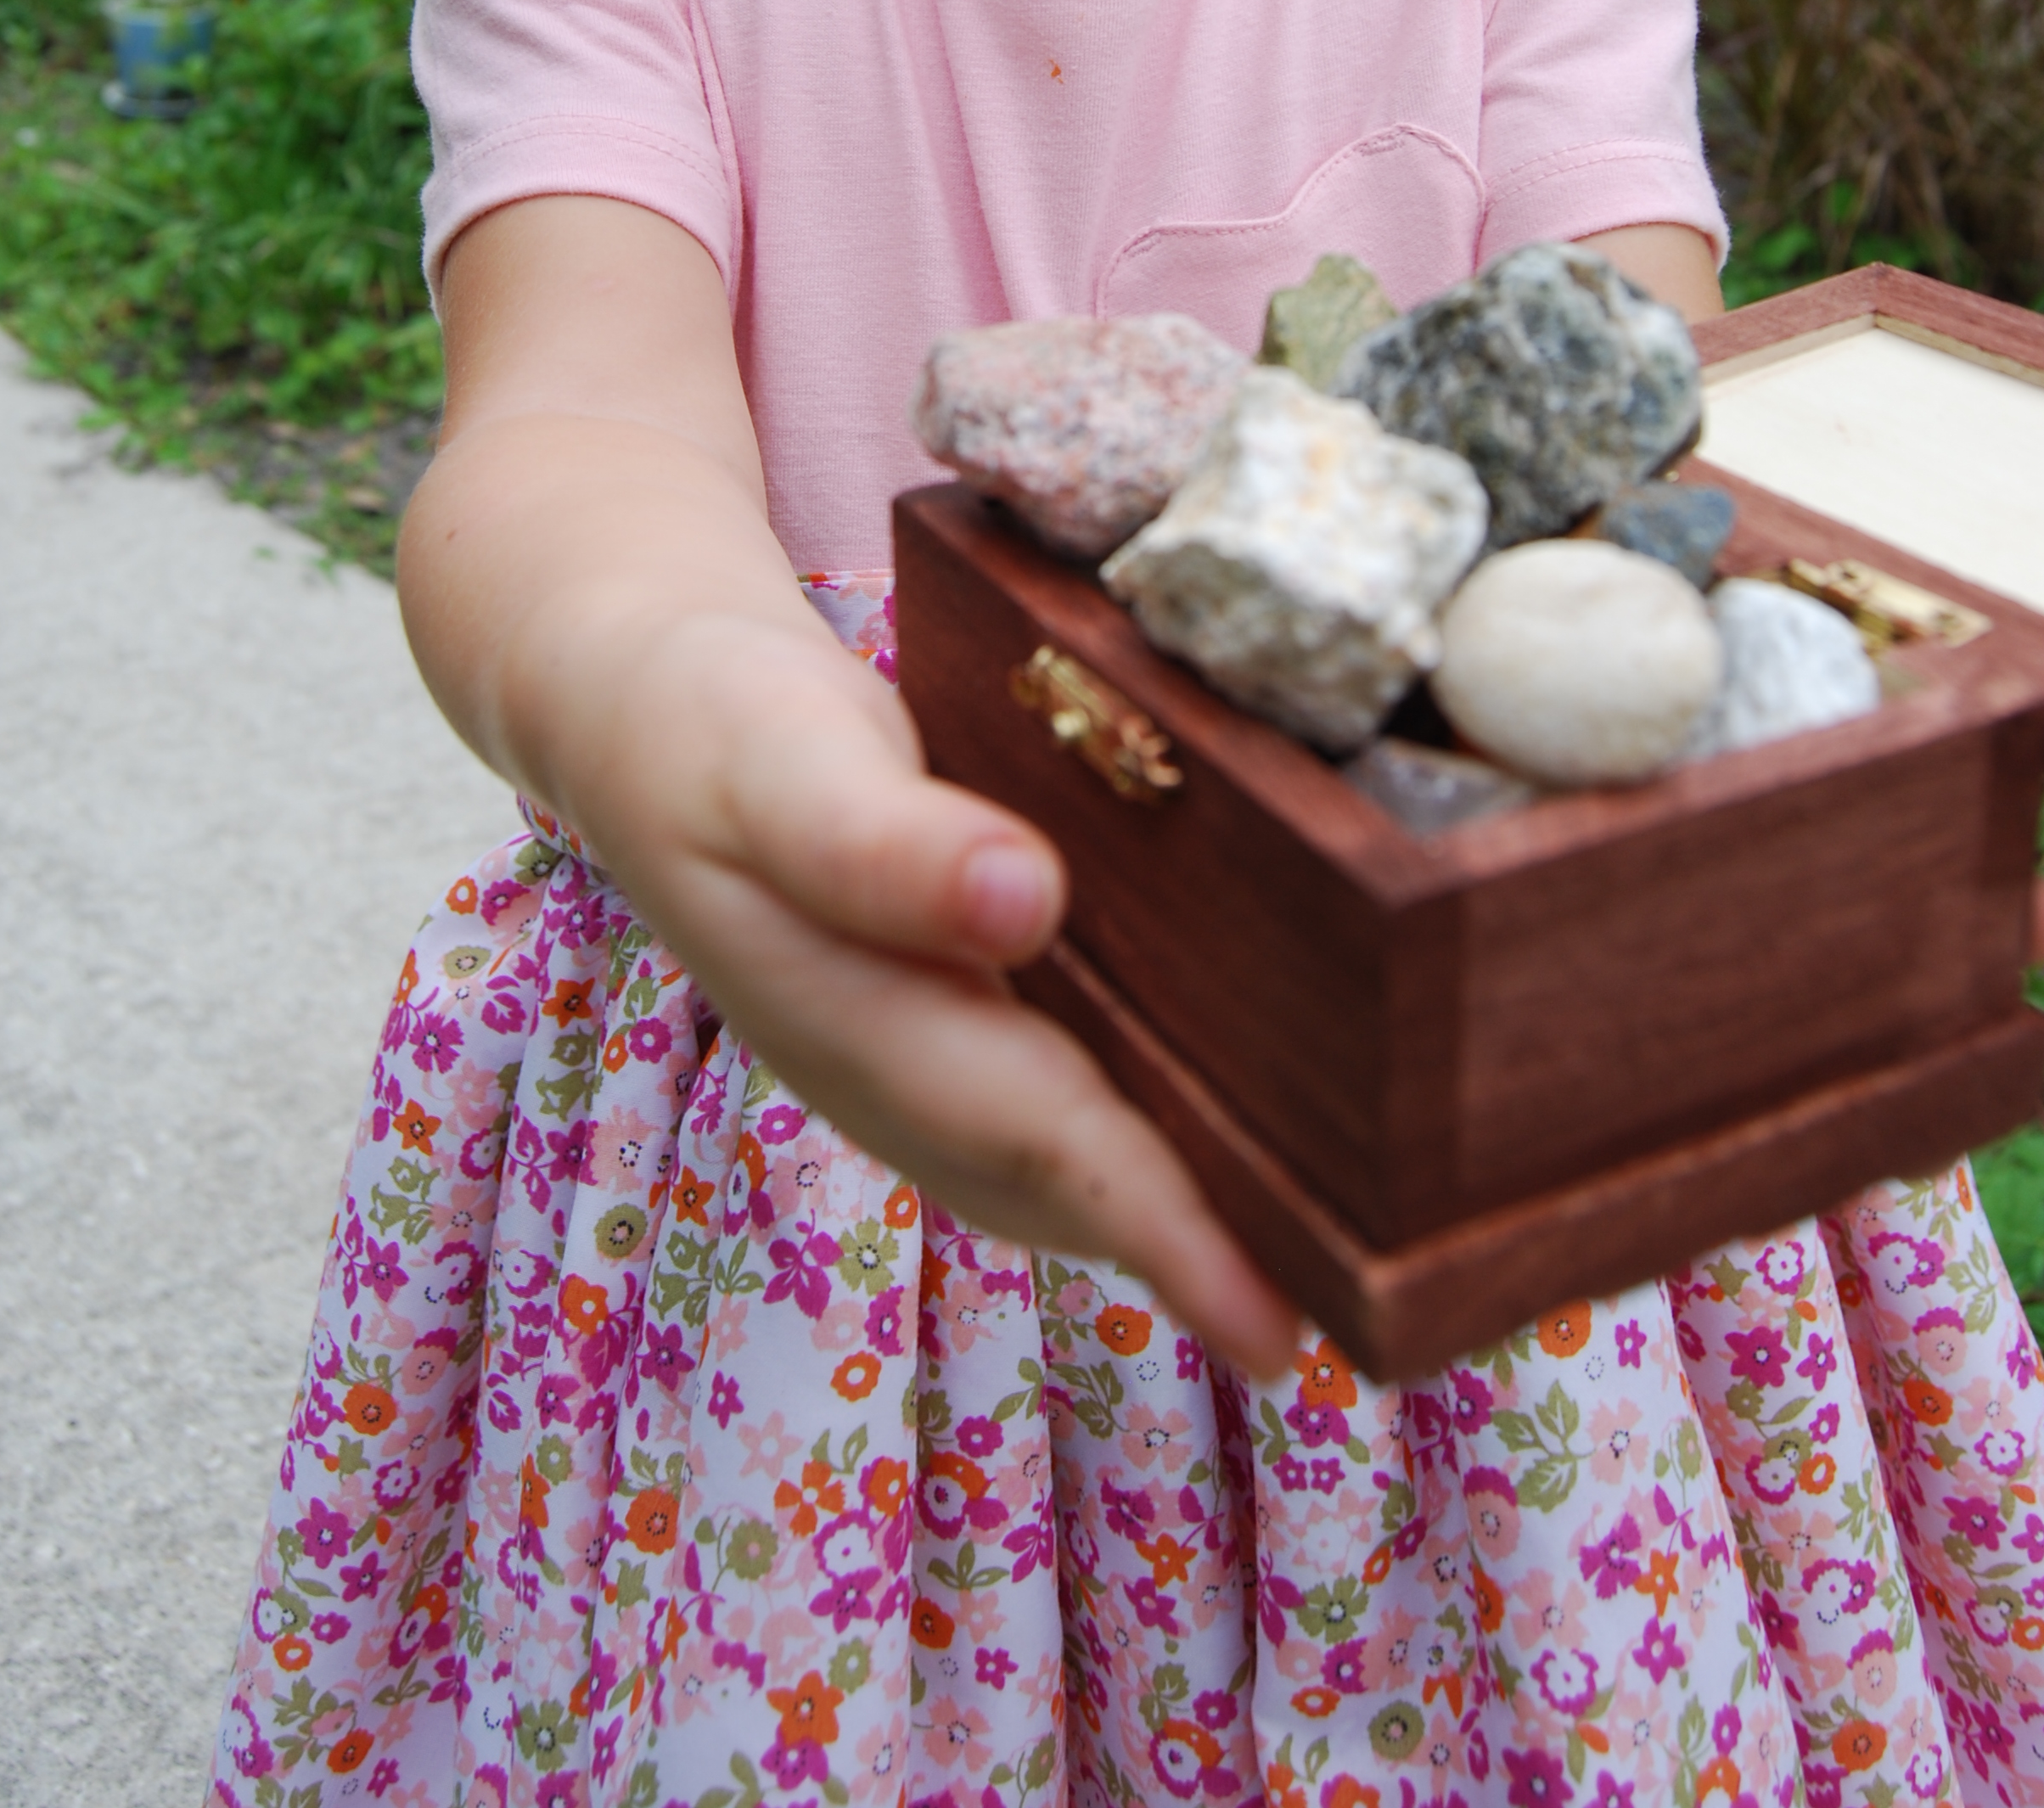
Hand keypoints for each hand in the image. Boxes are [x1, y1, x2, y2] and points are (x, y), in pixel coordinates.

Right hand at [552, 602, 1302, 1377]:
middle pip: (1083, 1188)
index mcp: (859, 1028)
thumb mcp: (778, 762)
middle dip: (1225, 1253)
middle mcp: (904, 1083)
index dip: (1168, 1230)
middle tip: (1393, 1308)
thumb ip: (876, 843)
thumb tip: (1016, 903)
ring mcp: (928, 1070)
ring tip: (1360, 1255)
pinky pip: (1079, 1106)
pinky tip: (1263, 1124)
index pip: (1044, 1142)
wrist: (650, 716)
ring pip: (1083, 1168)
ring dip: (1203, 1213)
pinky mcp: (960, 1025)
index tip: (1285, 1327)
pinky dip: (1168, 1132)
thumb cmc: (715, 734)